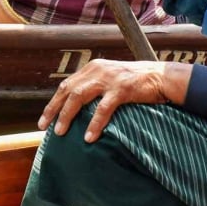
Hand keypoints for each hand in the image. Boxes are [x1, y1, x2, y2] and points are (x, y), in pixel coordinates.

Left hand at [40, 60, 181, 141]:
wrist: (162, 77)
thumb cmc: (136, 83)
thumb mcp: (111, 80)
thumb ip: (96, 88)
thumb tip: (77, 109)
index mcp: (93, 68)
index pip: (67, 85)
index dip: (54, 102)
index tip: (44, 119)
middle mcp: (97, 70)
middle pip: (68, 90)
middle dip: (54, 109)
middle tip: (45, 127)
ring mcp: (109, 79)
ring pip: (80, 97)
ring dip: (68, 116)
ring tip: (60, 132)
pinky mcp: (122, 88)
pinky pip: (103, 108)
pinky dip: (94, 123)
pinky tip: (89, 137)